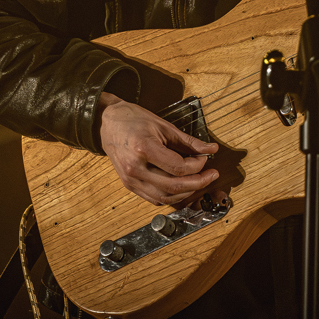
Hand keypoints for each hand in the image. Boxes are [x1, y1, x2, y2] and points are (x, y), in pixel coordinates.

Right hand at [97, 92, 226, 205]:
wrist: (107, 123)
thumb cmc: (133, 119)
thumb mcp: (163, 125)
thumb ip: (187, 141)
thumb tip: (210, 149)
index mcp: (144, 149)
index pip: (178, 168)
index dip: (197, 166)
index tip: (205, 159)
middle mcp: (135, 168)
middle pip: (173, 186)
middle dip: (197, 183)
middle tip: (211, 175)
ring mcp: (130, 179)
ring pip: (164, 197)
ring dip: (186, 192)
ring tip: (198, 182)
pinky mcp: (129, 185)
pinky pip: (154, 199)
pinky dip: (171, 196)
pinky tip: (181, 187)